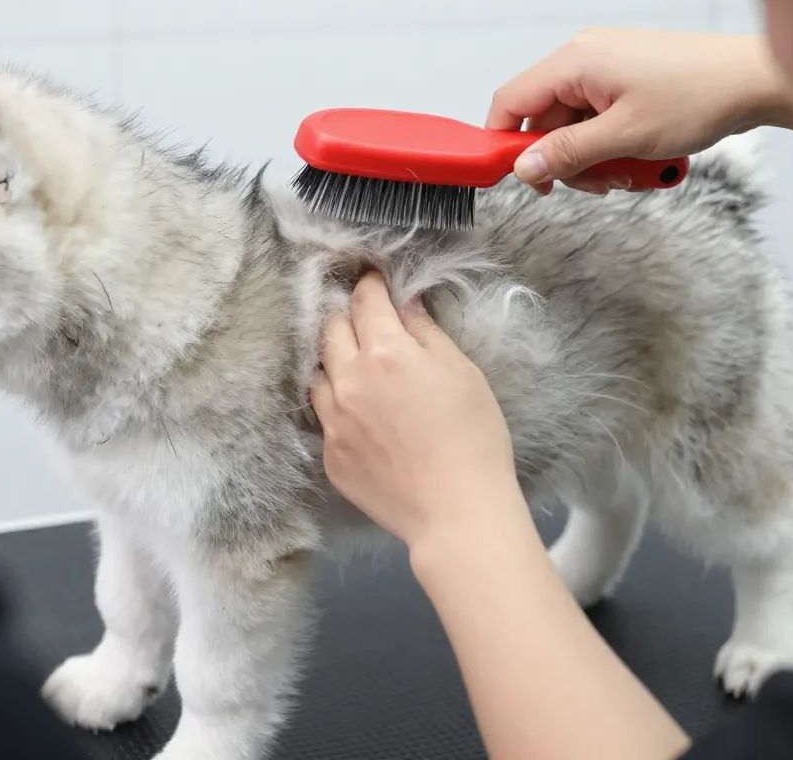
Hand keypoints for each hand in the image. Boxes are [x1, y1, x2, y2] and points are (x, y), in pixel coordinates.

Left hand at [311, 271, 514, 548]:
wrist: (456, 512)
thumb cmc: (474, 438)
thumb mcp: (462, 373)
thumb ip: (427, 333)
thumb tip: (405, 304)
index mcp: (385, 352)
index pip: (365, 301)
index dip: (370, 285)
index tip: (373, 279)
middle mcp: (348, 379)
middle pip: (331, 329)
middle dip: (347, 315)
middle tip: (365, 318)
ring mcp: (333, 420)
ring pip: (319, 372)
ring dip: (335, 361)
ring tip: (357, 366)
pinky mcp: (329, 454)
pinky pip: (324, 416)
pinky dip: (339, 404)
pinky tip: (361, 413)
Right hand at [487, 28, 792, 194]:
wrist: (756, 81)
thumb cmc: (699, 97)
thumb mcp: (624, 136)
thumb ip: (567, 153)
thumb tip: (524, 167)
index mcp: (574, 61)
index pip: (511, 103)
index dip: (505, 144)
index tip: (521, 178)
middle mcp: (584, 58)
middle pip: (544, 121)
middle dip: (565, 160)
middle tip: (596, 184)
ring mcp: (606, 68)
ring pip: (573, 126)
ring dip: (592, 158)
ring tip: (626, 173)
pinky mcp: (626, 80)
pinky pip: (599, 120)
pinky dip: (611, 145)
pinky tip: (637, 158)